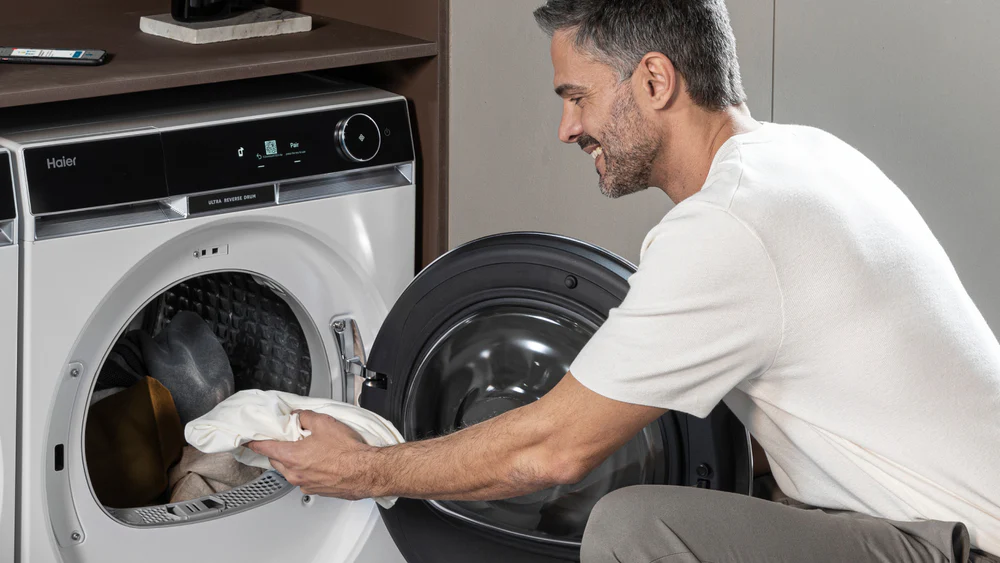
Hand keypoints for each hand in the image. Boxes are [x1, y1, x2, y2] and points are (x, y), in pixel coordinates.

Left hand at [246, 410, 376, 498]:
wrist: (366, 471)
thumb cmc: (348, 451)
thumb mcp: (323, 423)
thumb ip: (304, 417)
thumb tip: (298, 417)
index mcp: (292, 456)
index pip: (264, 448)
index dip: (254, 442)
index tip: (248, 440)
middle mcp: (295, 474)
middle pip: (276, 460)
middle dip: (278, 449)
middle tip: (288, 439)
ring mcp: (306, 484)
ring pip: (290, 471)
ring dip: (294, 461)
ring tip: (310, 450)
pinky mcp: (318, 491)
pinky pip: (305, 479)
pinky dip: (307, 470)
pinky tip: (322, 462)